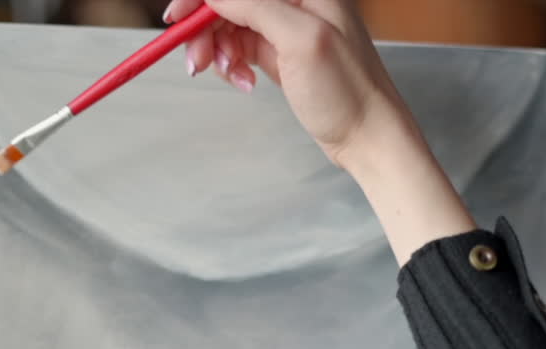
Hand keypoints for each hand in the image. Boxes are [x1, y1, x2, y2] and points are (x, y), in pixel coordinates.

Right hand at [164, 0, 476, 263]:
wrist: (370, 139)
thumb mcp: (298, 40)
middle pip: (230, 1)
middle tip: (197, 61)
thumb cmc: (348, 92)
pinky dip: (233, 64)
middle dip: (207, 28)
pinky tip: (245, 83)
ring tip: (234, 78)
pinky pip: (241, 46)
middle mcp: (296, 0)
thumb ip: (254, 4)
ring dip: (220, 51)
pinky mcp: (282, 52)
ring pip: (231, 23)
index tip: (175, 18)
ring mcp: (288, 26)